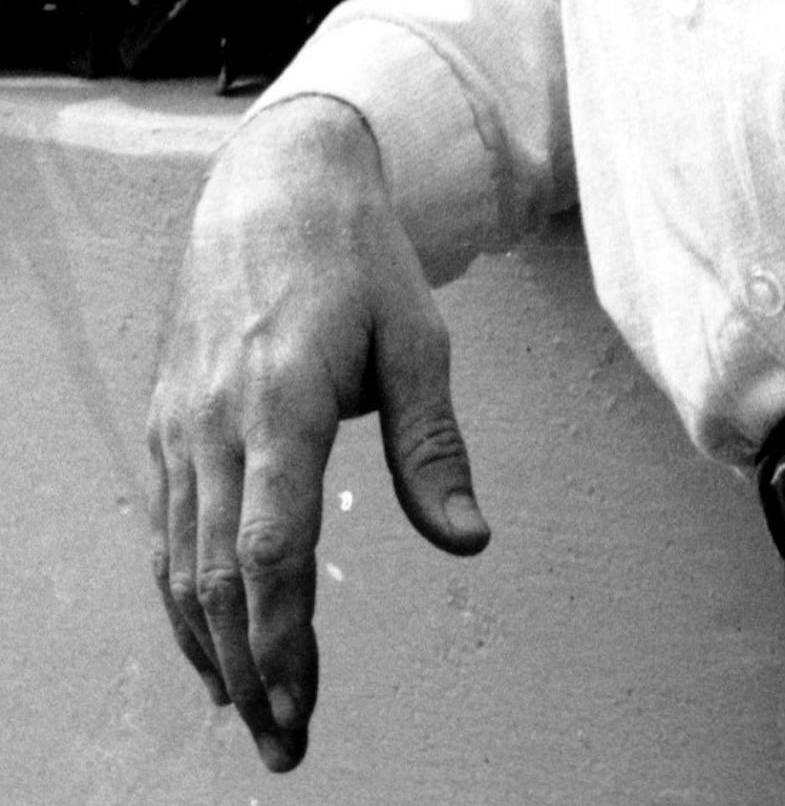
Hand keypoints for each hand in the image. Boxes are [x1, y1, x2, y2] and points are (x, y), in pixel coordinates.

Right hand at [146, 94, 489, 772]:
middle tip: (285, 744)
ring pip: (181, 561)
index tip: (303, 703)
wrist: (273, 186)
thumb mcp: (417, 338)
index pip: (271, 543)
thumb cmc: (358, 261)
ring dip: (212, 646)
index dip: (283, 633)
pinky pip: (167, 528)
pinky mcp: (167, 422)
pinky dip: (183, 596)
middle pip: (217, 573)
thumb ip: (433, 446)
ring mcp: (180, 422)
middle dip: (250, 668)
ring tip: (252, 715)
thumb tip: (471, 542)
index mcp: (281, 396)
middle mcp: (216, 418)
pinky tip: (212, 641)